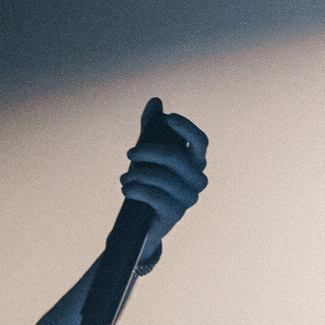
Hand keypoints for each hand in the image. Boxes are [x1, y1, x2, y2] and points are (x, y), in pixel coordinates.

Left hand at [121, 96, 208, 256]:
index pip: (200, 141)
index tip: (168, 118)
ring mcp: (188, 198)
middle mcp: (198, 180)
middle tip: (130, 153)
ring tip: (124, 177)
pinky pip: (154, 196)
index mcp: (196, 163)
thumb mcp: (148, 156)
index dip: (186, 128)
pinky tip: (126, 189)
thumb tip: (155, 101)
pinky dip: (136, 189)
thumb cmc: (149, 183)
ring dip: (137, 174)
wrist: (142, 222)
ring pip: (161, 177)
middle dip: (147, 151)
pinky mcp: (175, 214)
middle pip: (174, 157)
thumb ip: (151, 128)